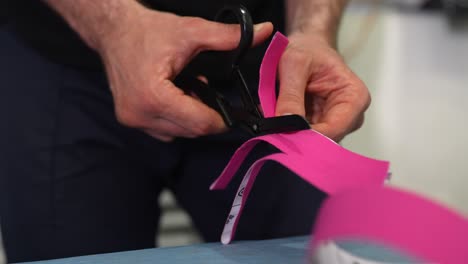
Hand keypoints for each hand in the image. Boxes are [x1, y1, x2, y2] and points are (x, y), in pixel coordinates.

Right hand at [97, 5, 272, 140]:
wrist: (114, 30)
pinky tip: (175, 97)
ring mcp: (132, 119)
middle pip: (190, 131)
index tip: (233, 110)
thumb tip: (264, 31)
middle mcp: (139, 114)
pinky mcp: (130, 119)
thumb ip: (229, 36)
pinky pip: (164, 130)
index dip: (222, 119)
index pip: (199, 123)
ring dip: (191, 117)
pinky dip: (176, 118)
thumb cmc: (147, 30)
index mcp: (153, 96)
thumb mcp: (192, 31)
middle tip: (205, 89)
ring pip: (178, 133)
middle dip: (205, 115)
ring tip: (188, 89)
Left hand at [275, 33, 369, 141]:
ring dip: (290, 134)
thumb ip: (290, 93)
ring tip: (272, 122)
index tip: (282, 133)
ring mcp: (334, 123)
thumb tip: (285, 122)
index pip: (333, 129)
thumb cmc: (307, 49)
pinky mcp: (319, 127)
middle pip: (324, 140)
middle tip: (272, 129)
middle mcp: (350, 116)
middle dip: (296, 136)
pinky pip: (303, 136)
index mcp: (354, 97)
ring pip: (311, 142)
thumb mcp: (294, 64)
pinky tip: (276, 122)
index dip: (306, 135)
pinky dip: (288, 131)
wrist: (306, 46)